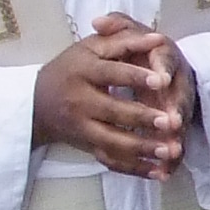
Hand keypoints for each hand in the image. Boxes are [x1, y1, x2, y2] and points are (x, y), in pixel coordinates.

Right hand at [31, 15, 184, 177]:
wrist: (37, 104)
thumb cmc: (72, 68)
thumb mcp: (90, 48)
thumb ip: (122, 39)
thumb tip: (156, 37)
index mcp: (83, 71)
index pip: (111, 73)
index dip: (137, 77)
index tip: (162, 80)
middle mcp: (80, 101)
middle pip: (114, 111)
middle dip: (144, 118)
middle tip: (172, 122)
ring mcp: (83, 128)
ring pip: (113, 142)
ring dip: (143, 148)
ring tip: (170, 150)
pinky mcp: (88, 147)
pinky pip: (112, 161)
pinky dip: (136, 170)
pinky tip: (159, 172)